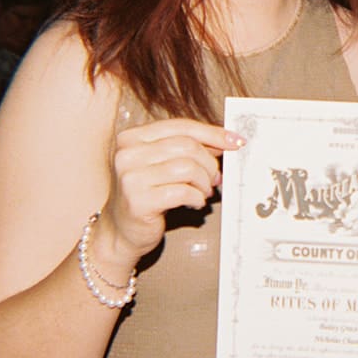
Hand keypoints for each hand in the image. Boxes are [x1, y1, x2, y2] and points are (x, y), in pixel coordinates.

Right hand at [95, 118, 243, 270]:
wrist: (122, 231)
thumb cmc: (146, 195)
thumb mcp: (162, 164)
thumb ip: (186, 149)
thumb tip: (224, 140)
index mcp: (132, 137)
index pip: (181, 126)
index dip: (212, 133)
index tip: (236, 141)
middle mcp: (127, 154)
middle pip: (187, 146)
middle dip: (209, 163)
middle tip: (215, 178)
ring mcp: (130, 177)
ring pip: (188, 168)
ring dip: (204, 182)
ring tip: (203, 192)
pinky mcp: (138, 201)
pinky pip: (183, 192)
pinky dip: (197, 198)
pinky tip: (194, 203)